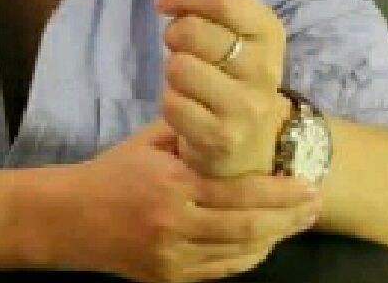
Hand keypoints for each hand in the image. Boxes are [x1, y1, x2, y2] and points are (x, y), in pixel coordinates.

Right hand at [51, 115, 323, 281]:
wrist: (70, 218)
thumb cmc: (111, 172)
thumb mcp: (146, 143)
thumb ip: (187, 135)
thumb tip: (226, 120)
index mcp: (172, 185)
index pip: (239, 193)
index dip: (278, 192)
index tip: (308, 184)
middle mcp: (176, 224)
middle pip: (248, 228)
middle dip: (288, 218)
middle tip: (316, 205)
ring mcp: (174, 257)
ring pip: (239, 254)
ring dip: (274, 239)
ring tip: (297, 223)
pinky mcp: (170, 278)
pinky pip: (220, 271)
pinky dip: (247, 257)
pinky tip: (263, 243)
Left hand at [155, 0, 290, 179]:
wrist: (254, 143)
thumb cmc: (233, 70)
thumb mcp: (232, 26)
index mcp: (269, 32)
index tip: (165, 2)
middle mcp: (265, 69)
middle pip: (193, 31)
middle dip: (174, 33)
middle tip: (179, 45)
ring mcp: (245, 107)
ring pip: (179, 67)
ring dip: (172, 69)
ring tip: (186, 76)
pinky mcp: (221, 139)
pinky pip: (172, 104)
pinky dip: (171, 101)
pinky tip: (187, 105)